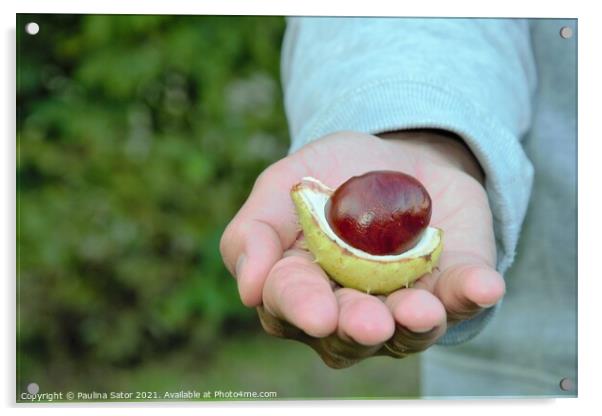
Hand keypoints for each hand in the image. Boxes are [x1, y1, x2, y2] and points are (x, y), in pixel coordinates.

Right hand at [220, 130, 504, 367]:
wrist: (394, 155)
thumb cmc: (331, 174)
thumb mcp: (282, 186)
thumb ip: (254, 232)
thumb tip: (249, 290)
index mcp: (300, 285)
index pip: (292, 305)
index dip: (302, 308)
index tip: (317, 312)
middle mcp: (349, 309)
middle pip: (349, 336)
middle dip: (358, 328)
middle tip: (370, 322)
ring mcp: (403, 304)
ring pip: (407, 334)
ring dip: (414, 326)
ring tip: (421, 310)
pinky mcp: (450, 285)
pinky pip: (462, 298)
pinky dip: (470, 293)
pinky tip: (482, 287)